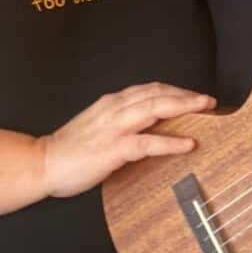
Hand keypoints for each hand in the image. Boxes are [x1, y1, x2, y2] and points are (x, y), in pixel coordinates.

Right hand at [38, 82, 215, 198]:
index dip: (175, 90)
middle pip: (158, 93)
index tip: (194, 95)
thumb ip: (121, 120)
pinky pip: (148, 142)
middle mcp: (115, 109)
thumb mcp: (98, 125)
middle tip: (209, 99)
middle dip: (186, 94)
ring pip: (156, 108)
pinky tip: (188, 143)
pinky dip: (171, 141)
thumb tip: (148, 124)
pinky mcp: (113, 149)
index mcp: (112, 103)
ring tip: (205, 109)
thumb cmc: (70, 149)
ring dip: (184, 106)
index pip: (150, 89)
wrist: (43, 163)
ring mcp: (114, 128)